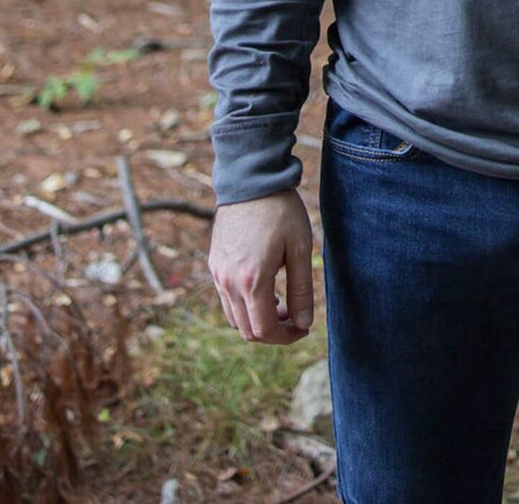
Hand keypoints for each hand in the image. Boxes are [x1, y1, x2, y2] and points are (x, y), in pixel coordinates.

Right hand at [208, 189, 314, 345]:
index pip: (264, 330)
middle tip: (295, 316)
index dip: (286, 337)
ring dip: (257, 320)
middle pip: (247, 330)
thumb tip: (303, 324)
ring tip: (281, 301)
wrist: (251, 180)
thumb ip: (301, 290)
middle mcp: (228, 282)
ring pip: (234, 318)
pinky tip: (264, 288)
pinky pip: (226, 300)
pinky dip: (244, 306)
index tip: (303, 328)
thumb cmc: (280, 211)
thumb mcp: (299, 248)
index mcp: (252, 280)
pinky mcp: (214, 264)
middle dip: (273, 332)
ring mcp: (217, 274)